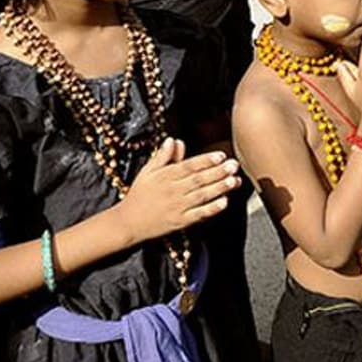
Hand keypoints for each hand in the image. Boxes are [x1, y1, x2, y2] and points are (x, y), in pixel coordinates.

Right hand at [115, 138, 242, 242]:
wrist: (128, 222)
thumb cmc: (139, 194)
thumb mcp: (147, 172)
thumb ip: (162, 156)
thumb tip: (173, 140)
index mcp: (165, 176)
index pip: (189, 166)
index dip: (205, 160)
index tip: (221, 155)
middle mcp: (172, 190)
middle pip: (198, 179)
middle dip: (218, 172)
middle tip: (234, 165)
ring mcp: (177, 207)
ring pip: (201, 195)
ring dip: (219, 188)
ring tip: (234, 181)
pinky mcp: (180, 222)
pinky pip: (198, 214)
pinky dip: (211, 209)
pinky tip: (224, 203)